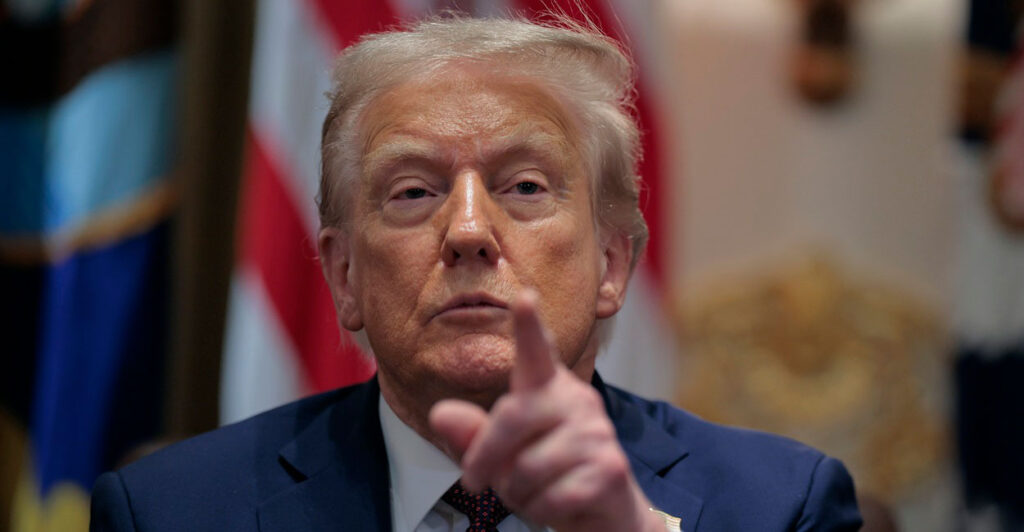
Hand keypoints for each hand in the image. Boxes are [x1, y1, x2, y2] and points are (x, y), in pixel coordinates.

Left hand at [429, 291, 664, 531]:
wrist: (605, 513)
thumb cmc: (548, 475)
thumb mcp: (502, 454)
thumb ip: (472, 433)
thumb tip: (440, 414)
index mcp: (547, 388)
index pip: (537, 352)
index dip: (529, 326)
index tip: (524, 298)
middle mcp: (577, 400)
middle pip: (512, 416)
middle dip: (484, 457)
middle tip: (475, 481)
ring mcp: (598, 432)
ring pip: (528, 466)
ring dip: (518, 493)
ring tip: (534, 491)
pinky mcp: (609, 468)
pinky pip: (551, 496)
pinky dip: (542, 510)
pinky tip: (557, 504)